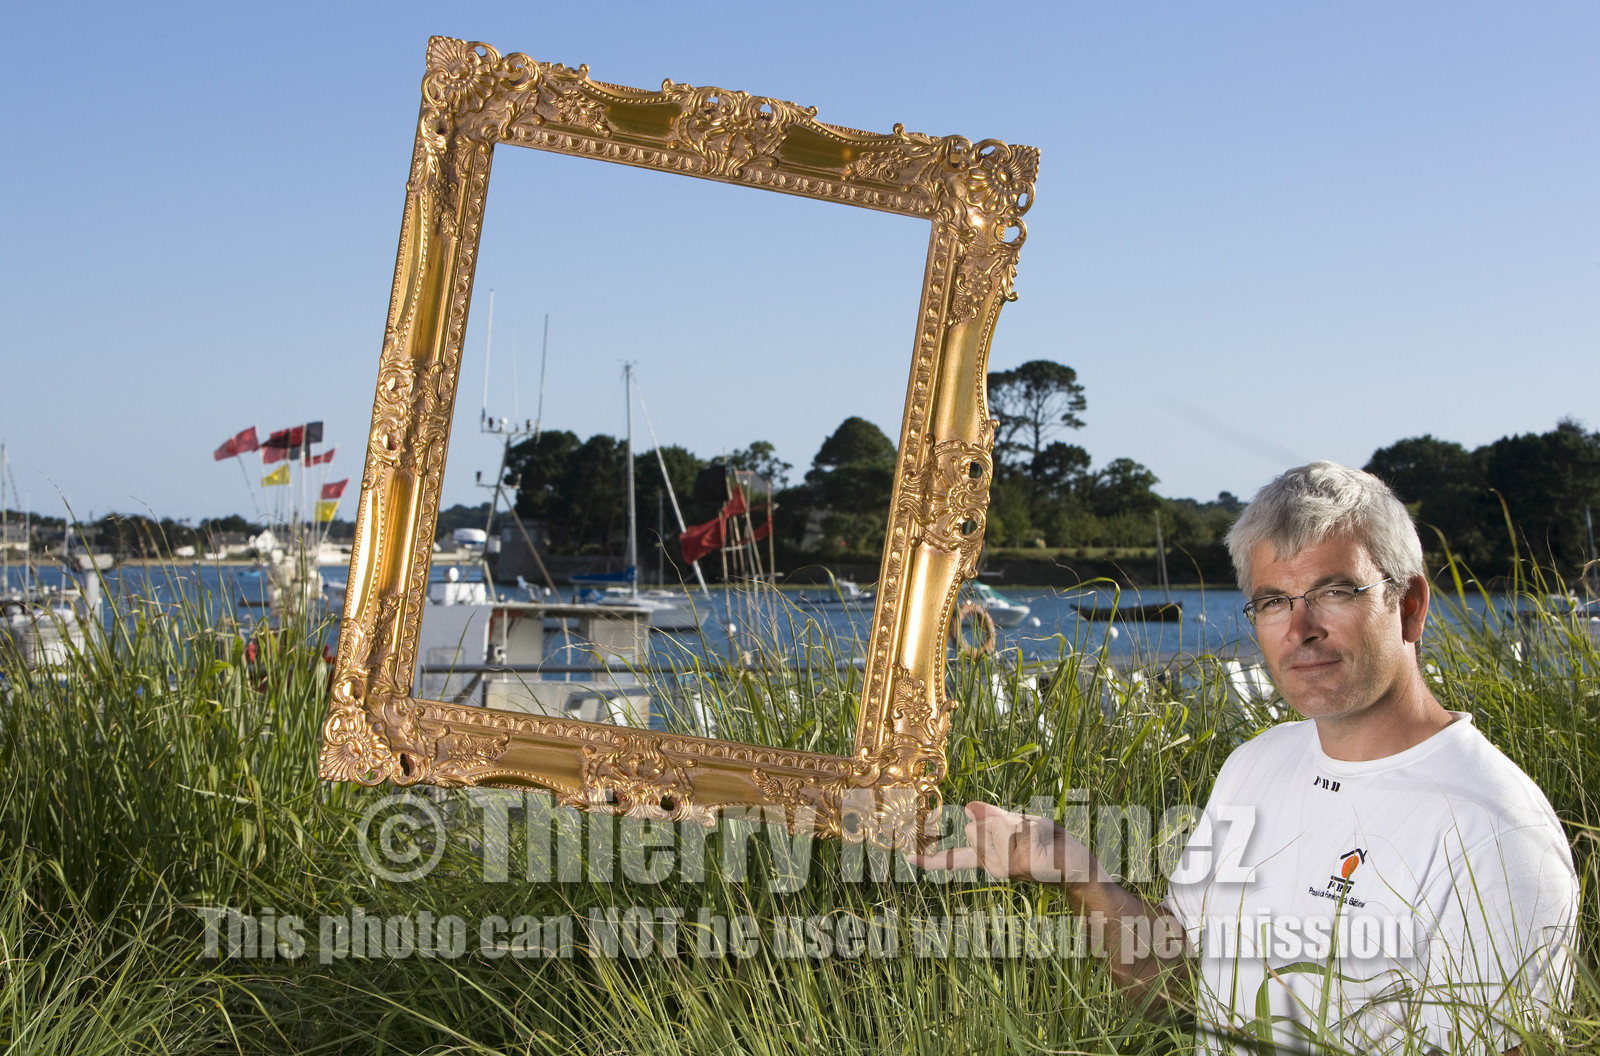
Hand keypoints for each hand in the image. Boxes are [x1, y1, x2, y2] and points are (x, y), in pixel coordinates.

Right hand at [905, 801, 1100, 883]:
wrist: (1084, 870)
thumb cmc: (1054, 846)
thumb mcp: (1024, 826)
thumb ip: (995, 818)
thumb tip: (967, 806)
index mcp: (993, 857)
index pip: (959, 857)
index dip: (935, 859)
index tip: (910, 859)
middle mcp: (999, 866)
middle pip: (980, 834)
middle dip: (1001, 825)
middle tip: (1028, 834)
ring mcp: (1015, 869)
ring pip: (1000, 834)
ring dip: (1021, 828)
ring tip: (1040, 840)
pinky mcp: (1031, 866)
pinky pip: (1019, 837)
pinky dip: (1033, 833)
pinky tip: (1045, 844)